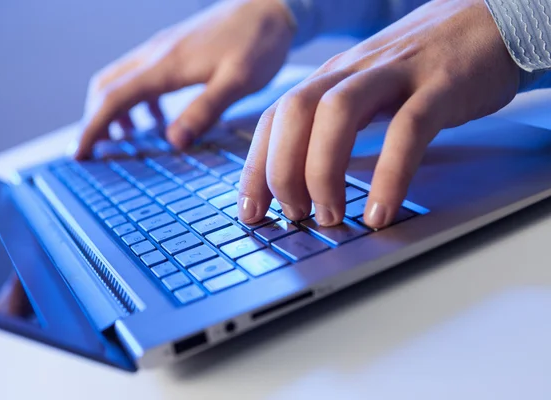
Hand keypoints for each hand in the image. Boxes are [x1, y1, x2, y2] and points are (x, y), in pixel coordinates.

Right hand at [74, 0, 293, 158]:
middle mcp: (156, 54)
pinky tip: (159, 119)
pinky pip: (142, 75)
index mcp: (166, 65)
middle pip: (107, 86)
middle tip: (97, 150)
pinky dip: (138, 101)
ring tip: (128, 139)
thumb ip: (205, 110)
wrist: (270, 4)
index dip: (93, 128)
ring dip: (116, 110)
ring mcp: (164, 49)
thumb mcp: (237, 81)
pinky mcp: (175, 49)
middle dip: (95, 119)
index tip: (79, 154)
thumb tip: (174, 142)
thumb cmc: (257, 42)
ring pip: (122, 79)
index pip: (114, 98)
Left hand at [238, 0, 518, 228]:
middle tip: (293, 214)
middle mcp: (353, 72)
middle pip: (293, 113)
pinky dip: (388, 175)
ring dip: (323, 172)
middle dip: (281, 171)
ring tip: (329, 216)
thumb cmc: (425, 65)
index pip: (274, 118)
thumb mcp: (367, 90)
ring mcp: (395, 74)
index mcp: (331, 78)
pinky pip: (407, 130)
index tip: (250, 210)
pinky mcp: (439, 86)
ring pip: (338, 114)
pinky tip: (379, 211)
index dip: (255, 166)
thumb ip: (337, 124)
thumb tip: (307, 176)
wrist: (491, 18)